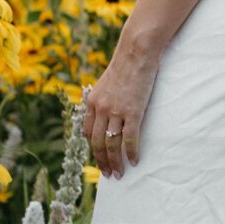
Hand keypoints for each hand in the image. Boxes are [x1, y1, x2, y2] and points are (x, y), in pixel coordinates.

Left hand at [83, 41, 158, 177]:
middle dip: (102, 162)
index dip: (92, 148)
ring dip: (115, 162)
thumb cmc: (126, 63)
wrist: (136, 50)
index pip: (87, 132)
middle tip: (108, 173)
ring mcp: (116, 111)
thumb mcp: (106, 82)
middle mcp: (101, 109)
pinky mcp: (132, 111)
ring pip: (112, 145)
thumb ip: (104, 98)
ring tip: (119, 173)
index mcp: (92, 101)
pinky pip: (130, 138)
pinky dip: (131, 152)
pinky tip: (134, 160)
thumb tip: (106, 112)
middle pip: (97, 143)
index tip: (99, 157)